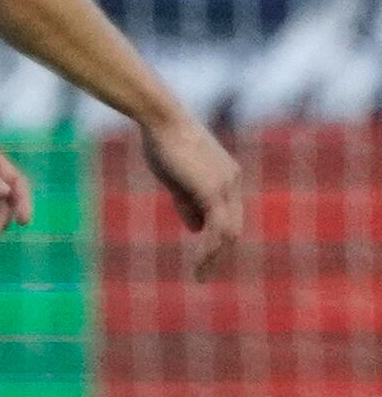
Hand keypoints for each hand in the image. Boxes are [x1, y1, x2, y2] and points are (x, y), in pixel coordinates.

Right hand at [133, 108, 245, 279]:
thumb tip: (196, 230)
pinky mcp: (214, 191)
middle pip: (234, 226)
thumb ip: (188, 203)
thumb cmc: (163, 143)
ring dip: (215, 256)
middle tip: (205, 274)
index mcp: (226, 177)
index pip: (228, 215)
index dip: (216, 238)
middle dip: (220, 253)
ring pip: (229, 232)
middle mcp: (232, 182)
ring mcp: (226, 186)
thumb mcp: (176, 179)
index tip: (203, 257)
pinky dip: (209, 248)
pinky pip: (218, 227)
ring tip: (201, 275)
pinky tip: (199, 261)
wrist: (163, 121)